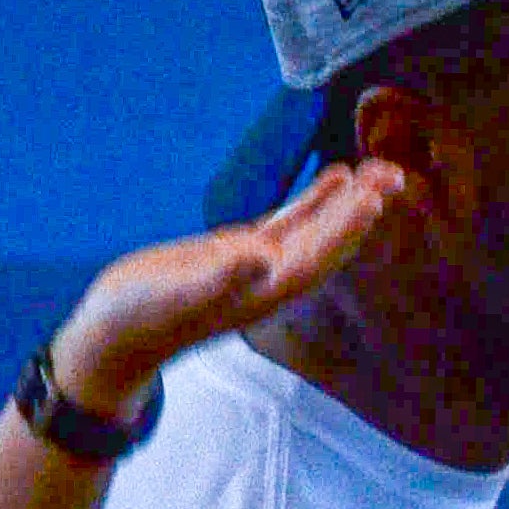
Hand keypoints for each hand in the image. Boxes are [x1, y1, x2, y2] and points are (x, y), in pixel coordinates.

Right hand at [49, 160, 414, 422]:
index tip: (375, 195)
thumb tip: (263, 256)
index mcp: (262, 291)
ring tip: (381, 170)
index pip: (315, 255)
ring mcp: (255, 265)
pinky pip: (287, 221)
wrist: (113, 337)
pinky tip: (335, 178)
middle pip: (327, 241)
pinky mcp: (236, 251)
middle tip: (394, 173)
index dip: (345, 227)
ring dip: (348, 203)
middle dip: (361, 210)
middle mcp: (269, 279)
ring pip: (314, 228)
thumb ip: (221, 277)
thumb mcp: (177, 295)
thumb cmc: (140, 318)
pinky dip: (313, 201)